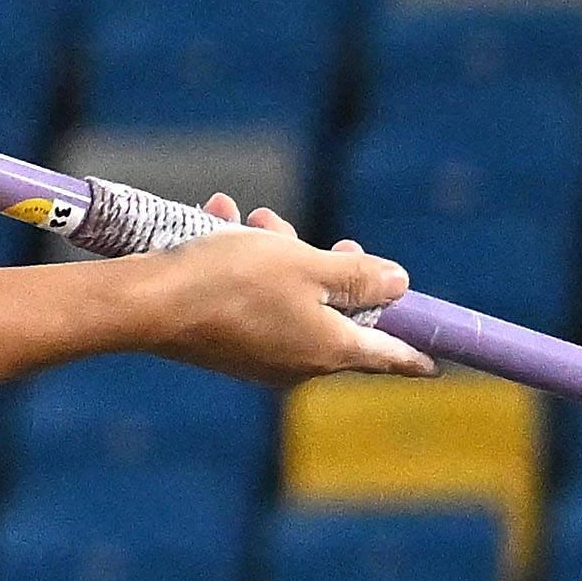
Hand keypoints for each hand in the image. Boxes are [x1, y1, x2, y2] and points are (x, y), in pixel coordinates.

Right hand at [135, 191, 435, 386]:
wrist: (144, 304)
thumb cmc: (231, 280)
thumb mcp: (304, 264)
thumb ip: (357, 276)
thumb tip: (399, 283)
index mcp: (329, 349)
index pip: (388, 355)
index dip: (414, 353)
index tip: (437, 363)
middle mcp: (296, 363)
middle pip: (332, 315)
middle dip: (325, 269)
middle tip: (311, 234)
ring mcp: (256, 358)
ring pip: (287, 302)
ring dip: (276, 258)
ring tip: (249, 217)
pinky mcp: (221, 347)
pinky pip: (250, 306)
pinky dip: (243, 272)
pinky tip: (219, 227)